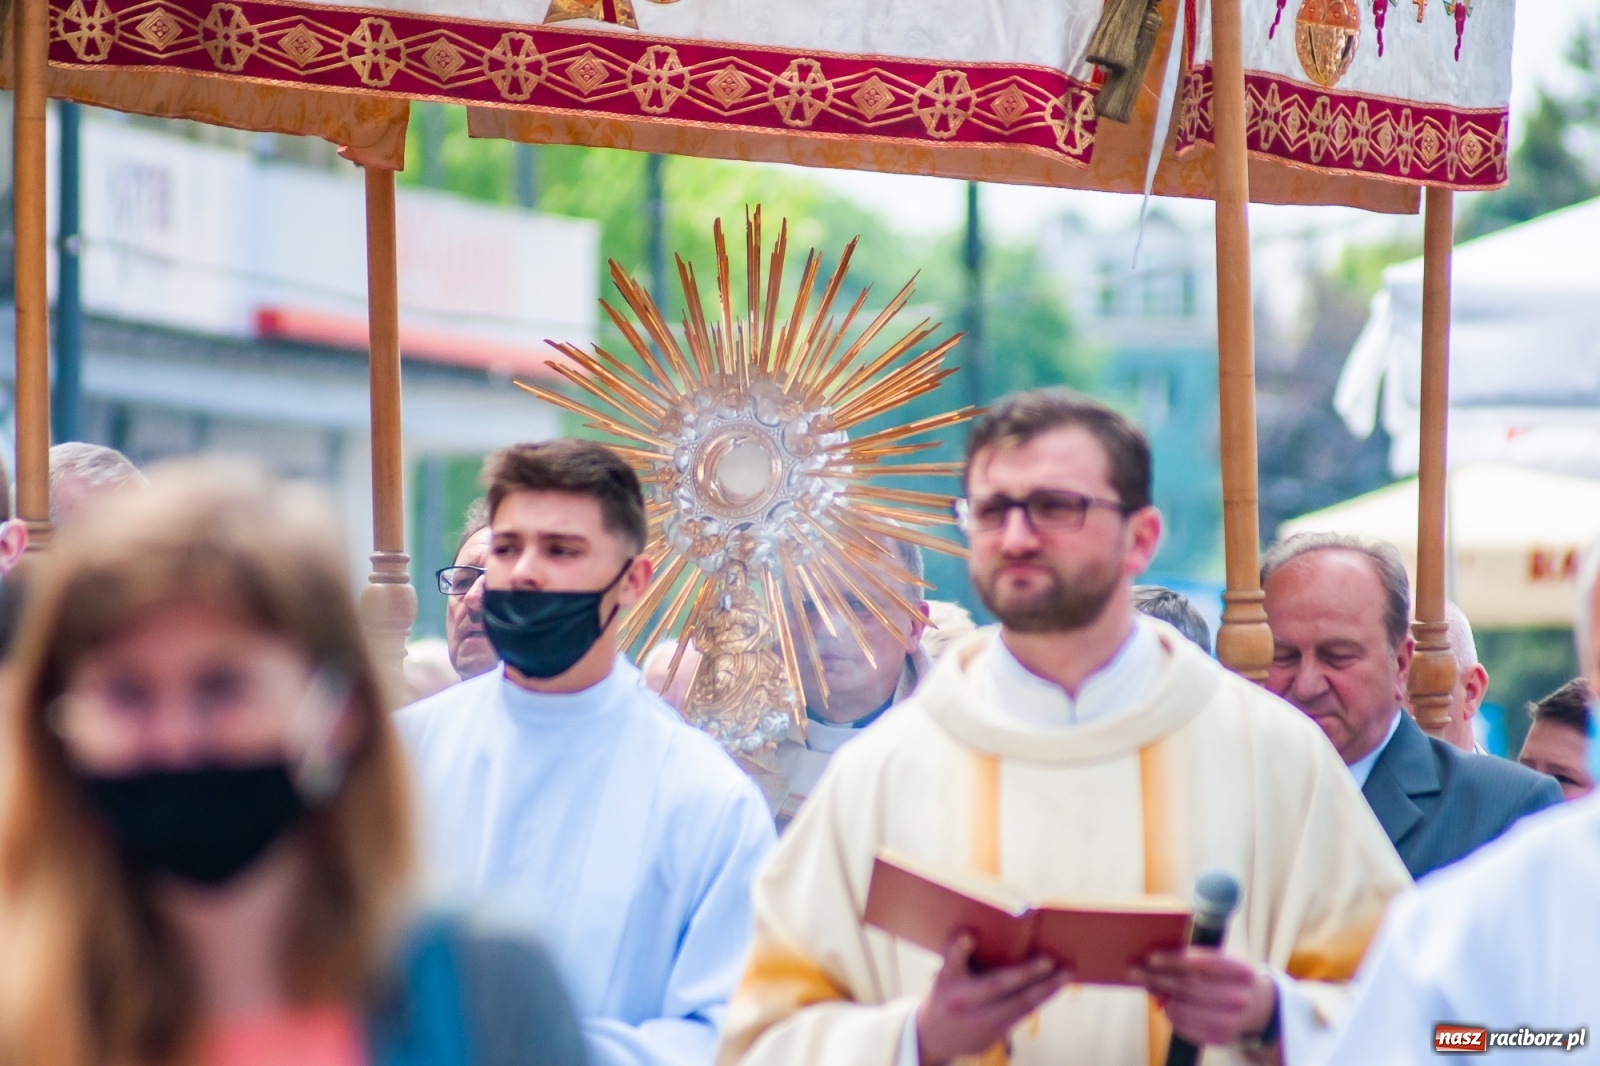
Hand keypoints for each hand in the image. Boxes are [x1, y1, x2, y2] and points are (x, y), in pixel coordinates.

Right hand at [915, 934, 1068, 1065]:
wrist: (935, 1036)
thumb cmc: (948, 991)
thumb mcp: (948, 973)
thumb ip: (967, 955)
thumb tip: (1003, 931)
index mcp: (947, 978)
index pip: (952, 959)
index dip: (960, 947)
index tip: (969, 935)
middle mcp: (962, 1000)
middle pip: (996, 985)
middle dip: (1026, 972)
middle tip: (1049, 959)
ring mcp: (979, 1020)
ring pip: (1018, 1004)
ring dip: (1047, 988)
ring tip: (1067, 973)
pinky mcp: (994, 1034)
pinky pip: (1023, 1014)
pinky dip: (1041, 998)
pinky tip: (1055, 986)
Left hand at [1132, 948, 1276, 1047]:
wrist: (1260, 1006)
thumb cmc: (1231, 974)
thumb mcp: (1224, 957)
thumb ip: (1195, 956)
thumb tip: (1155, 961)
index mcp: (1241, 970)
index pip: (1202, 963)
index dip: (1174, 960)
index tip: (1150, 957)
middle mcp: (1239, 996)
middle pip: (1189, 987)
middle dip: (1157, 978)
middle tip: (1134, 972)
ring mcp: (1233, 1020)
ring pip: (1184, 1010)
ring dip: (1161, 999)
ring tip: (1148, 988)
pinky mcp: (1223, 1038)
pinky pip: (1187, 1028)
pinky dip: (1171, 1016)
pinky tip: (1165, 1006)